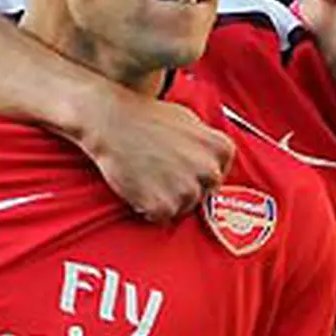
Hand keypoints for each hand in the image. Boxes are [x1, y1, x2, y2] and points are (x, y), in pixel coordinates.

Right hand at [79, 89, 234, 222]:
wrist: (114, 123)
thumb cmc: (149, 118)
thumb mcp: (191, 120)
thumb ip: (206, 145)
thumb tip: (211, 162)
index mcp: (221, 149)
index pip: (218, 175)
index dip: (197, 174)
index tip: (181, 167)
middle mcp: (210, 171)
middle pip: (203, 194)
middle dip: (185, 187)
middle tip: (162, 172)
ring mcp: (188, 190)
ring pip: (184, 207)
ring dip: (168, 199)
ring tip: (149, 176)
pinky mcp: (164, 206)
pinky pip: (162, 217)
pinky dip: (150, 208)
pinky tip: (141, 187)